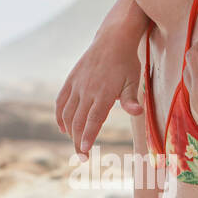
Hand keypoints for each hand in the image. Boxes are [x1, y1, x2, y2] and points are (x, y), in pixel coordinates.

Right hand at [55, 31, 142, 156]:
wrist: (112, 40)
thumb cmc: (126, 63)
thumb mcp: (133, 81)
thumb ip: (130, 100)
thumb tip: (137, 112)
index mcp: (103, 93)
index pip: (93, 120)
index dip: (87, 137)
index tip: (85, 151)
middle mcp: (87, 90)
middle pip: (79, 121)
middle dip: (78, 141)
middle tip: (82, 157)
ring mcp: (77, 85)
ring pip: (68, 114)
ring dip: (70, 131)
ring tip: (76, 144)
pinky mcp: (71, 80)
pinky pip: (61, 102)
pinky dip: (60, 116)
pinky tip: (63, 128)